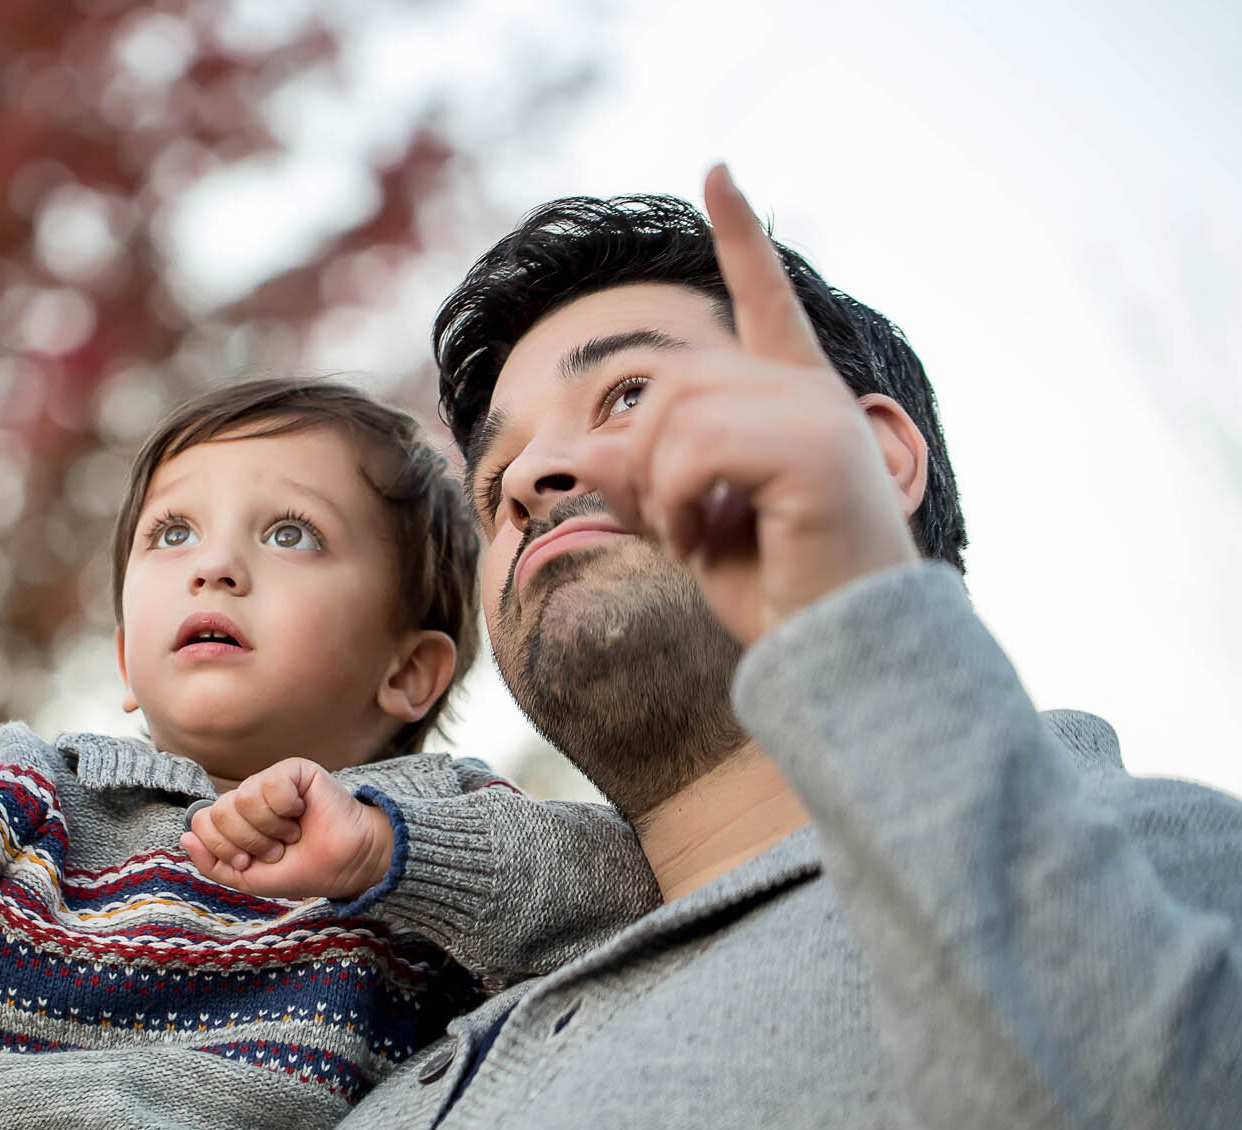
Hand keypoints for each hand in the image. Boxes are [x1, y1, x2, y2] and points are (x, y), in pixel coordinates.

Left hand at [179, 758, 395, 900]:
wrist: (343, 866)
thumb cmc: (298, 869)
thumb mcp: (246, 877)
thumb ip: (211, 864)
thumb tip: (185, 838)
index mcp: (232, 819)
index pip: (200, 823)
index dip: (223, 848)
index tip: (250, 861)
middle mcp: (246, 796)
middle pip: (218, 812)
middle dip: (247, 842)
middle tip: (275, 849)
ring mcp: (269, 781)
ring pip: (243, 799)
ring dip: (269, 829)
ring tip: (290, 834)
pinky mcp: (294, 770)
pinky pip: (271, 784)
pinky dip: (286, 809)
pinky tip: (301, 813)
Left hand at [571, 165, 920, 643]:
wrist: (843, 656)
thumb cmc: (781, 599)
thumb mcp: (689, 531)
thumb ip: (642, 482)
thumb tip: (589, 446)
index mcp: (791, 403)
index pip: (764, 303)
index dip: (740, 239)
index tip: (718, 171)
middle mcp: (811, 395)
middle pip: (672, 383)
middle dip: (645, 462)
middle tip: (677, 532)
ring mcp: (820, 415)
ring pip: (675, 413)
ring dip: (657, 488)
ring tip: (692, 540)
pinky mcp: (816, 449)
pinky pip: (695, 446)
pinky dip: (672, 500)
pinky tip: (702, 540)